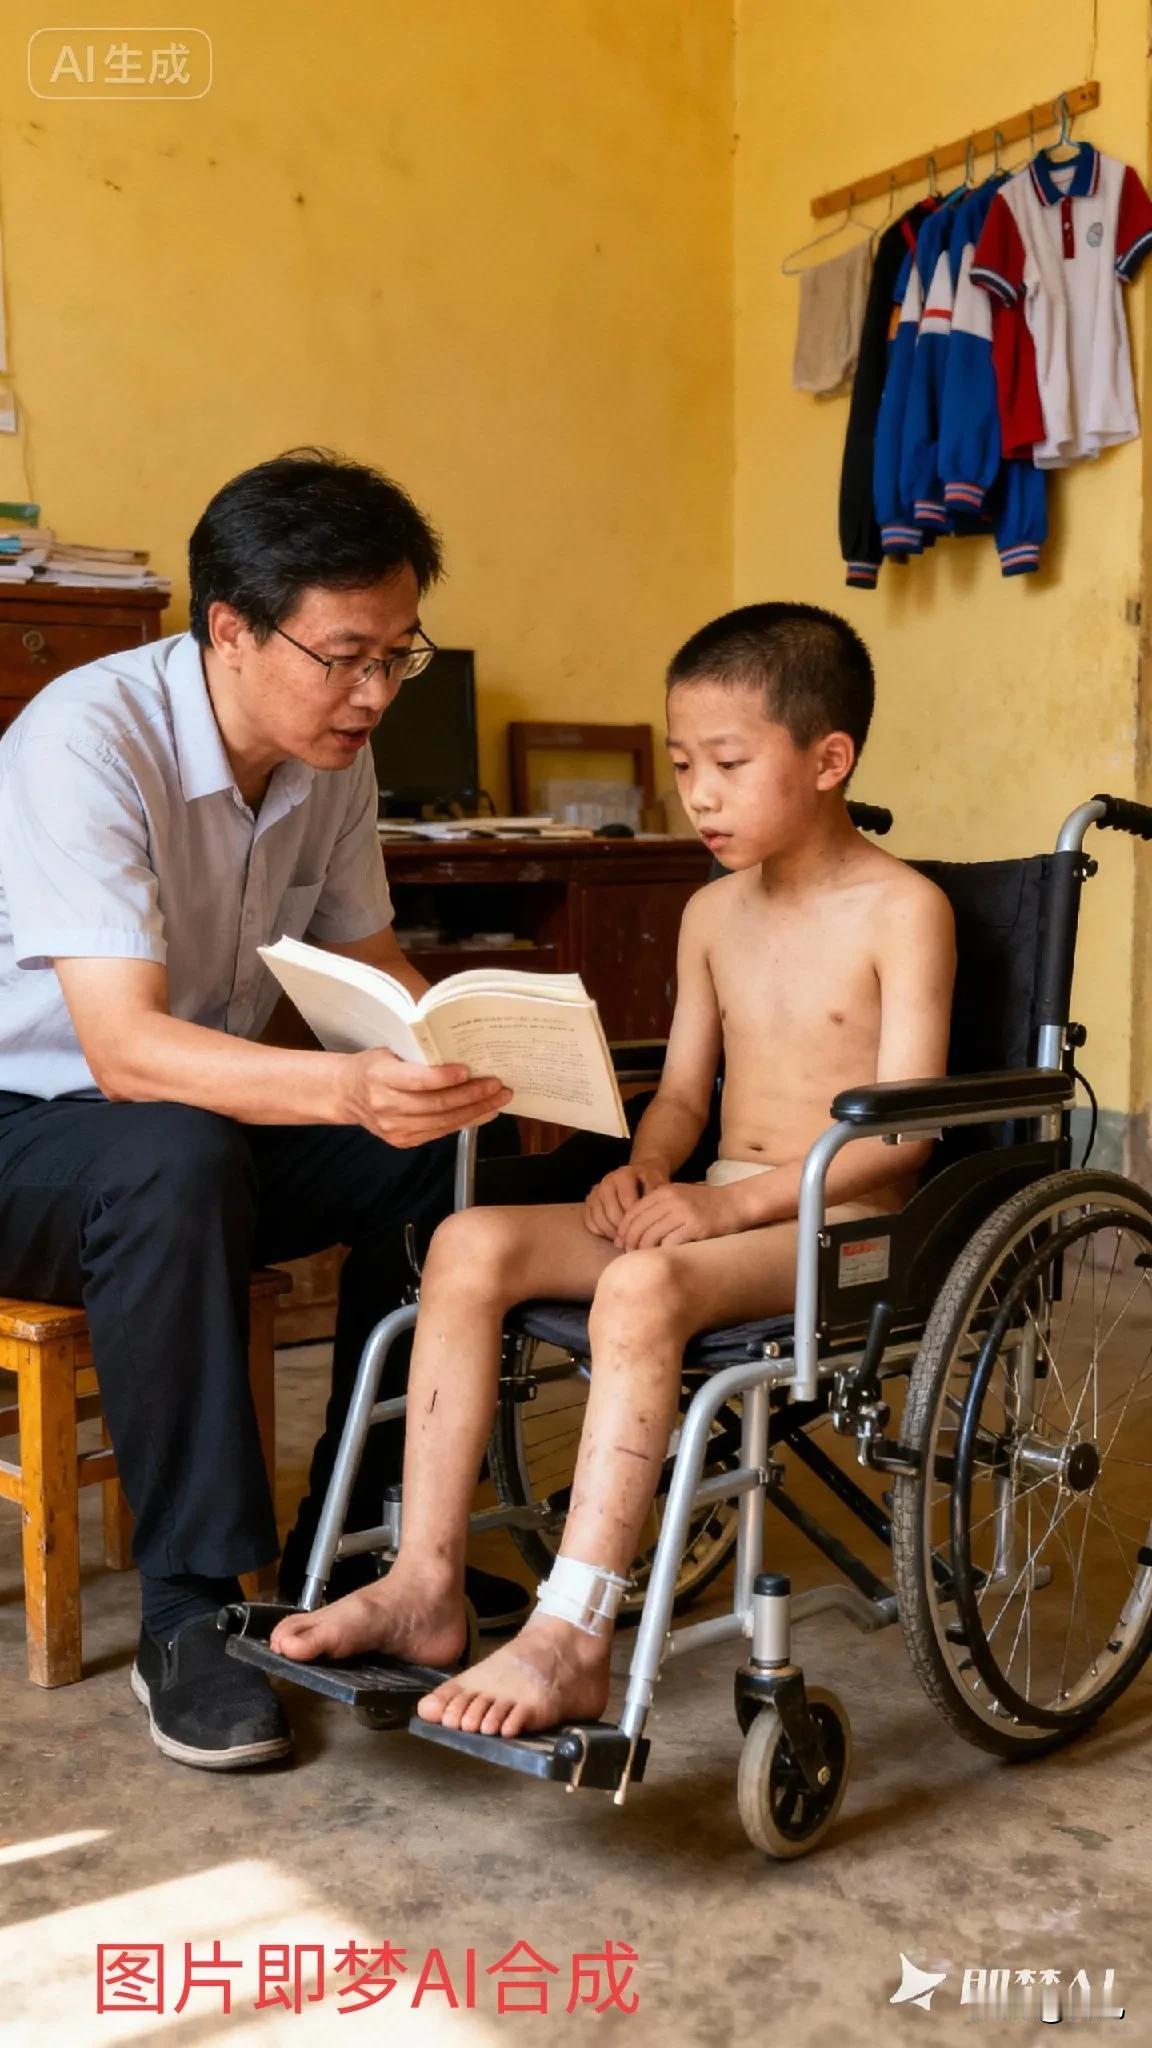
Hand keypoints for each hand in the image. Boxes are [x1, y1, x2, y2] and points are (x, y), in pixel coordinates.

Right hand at [340, 1050, 510, 1147]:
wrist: (346, 1094)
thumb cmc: (373, 1066)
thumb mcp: (388, 1052)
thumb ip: (417, 1057)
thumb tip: (461, 1054)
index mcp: (380, 1077)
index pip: (417, 1080)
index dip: (444, 1077)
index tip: (468, 1070)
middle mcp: (386, 1106)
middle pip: (437, 1104)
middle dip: (473, 1095)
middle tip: (499, 1086)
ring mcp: (394, 1128)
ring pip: (443, 1122)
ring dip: (476, 1111)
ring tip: (499, 1100)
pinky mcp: (403, 1142)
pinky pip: (440, 1132)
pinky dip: (464, 1122)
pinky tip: (482, 1113)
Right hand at [584, 1160, 669, 1238]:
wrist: (640, 1173)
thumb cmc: (651, 1182)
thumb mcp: (659, 1184)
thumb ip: (654, 1200)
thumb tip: (648, 1221)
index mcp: (623, 1175)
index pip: (628, 1204)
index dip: (637, 1221)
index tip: (646, 1231)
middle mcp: (606, 1182)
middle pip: (612, 1214)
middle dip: (624, 1230)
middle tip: (636, 1239)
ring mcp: (595, 1192)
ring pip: (599, 1219)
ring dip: (612, 1233)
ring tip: (626, 1239)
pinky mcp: (588, 1202)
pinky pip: (589, 1222)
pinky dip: (600, 1232)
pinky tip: (615, 1234)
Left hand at [615, 1179, 741, 1249]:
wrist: (737, 1202)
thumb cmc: (706, 1204)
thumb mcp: (679, 1197)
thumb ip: (658, 1208)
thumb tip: (632, 1230)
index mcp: (664, 1191)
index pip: (633, 1212)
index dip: (623, 1230)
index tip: (620, 1243)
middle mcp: (672, 1200)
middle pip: (639, 1225)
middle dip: (630, 1243)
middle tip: (627, 1255)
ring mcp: (685, 1213)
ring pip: (651, 1236)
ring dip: (643, 1251)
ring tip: (642, 1260)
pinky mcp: (697, 1227)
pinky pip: (670, 1243)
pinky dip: (662, 1252)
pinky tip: (662, 1258)